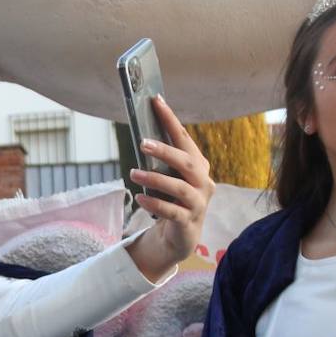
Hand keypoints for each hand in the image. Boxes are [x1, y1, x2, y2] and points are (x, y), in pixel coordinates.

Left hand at [126, 95, 215, 281]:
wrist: (181, 235)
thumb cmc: (172, 199)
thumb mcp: (168, 178)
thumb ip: (161, 161)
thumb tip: (142, 137)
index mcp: (198, 165)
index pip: (184, 138)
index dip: (170, 120)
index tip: (156, 101)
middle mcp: (202, 182)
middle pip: (187, 162)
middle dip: (165, 151)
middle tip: (142, 143)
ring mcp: (198, 202)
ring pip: (179, 187)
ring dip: (155, 179)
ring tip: (133, 173)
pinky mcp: (189, 221)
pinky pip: (171, 211)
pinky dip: (155, 204)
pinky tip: (140, 199)